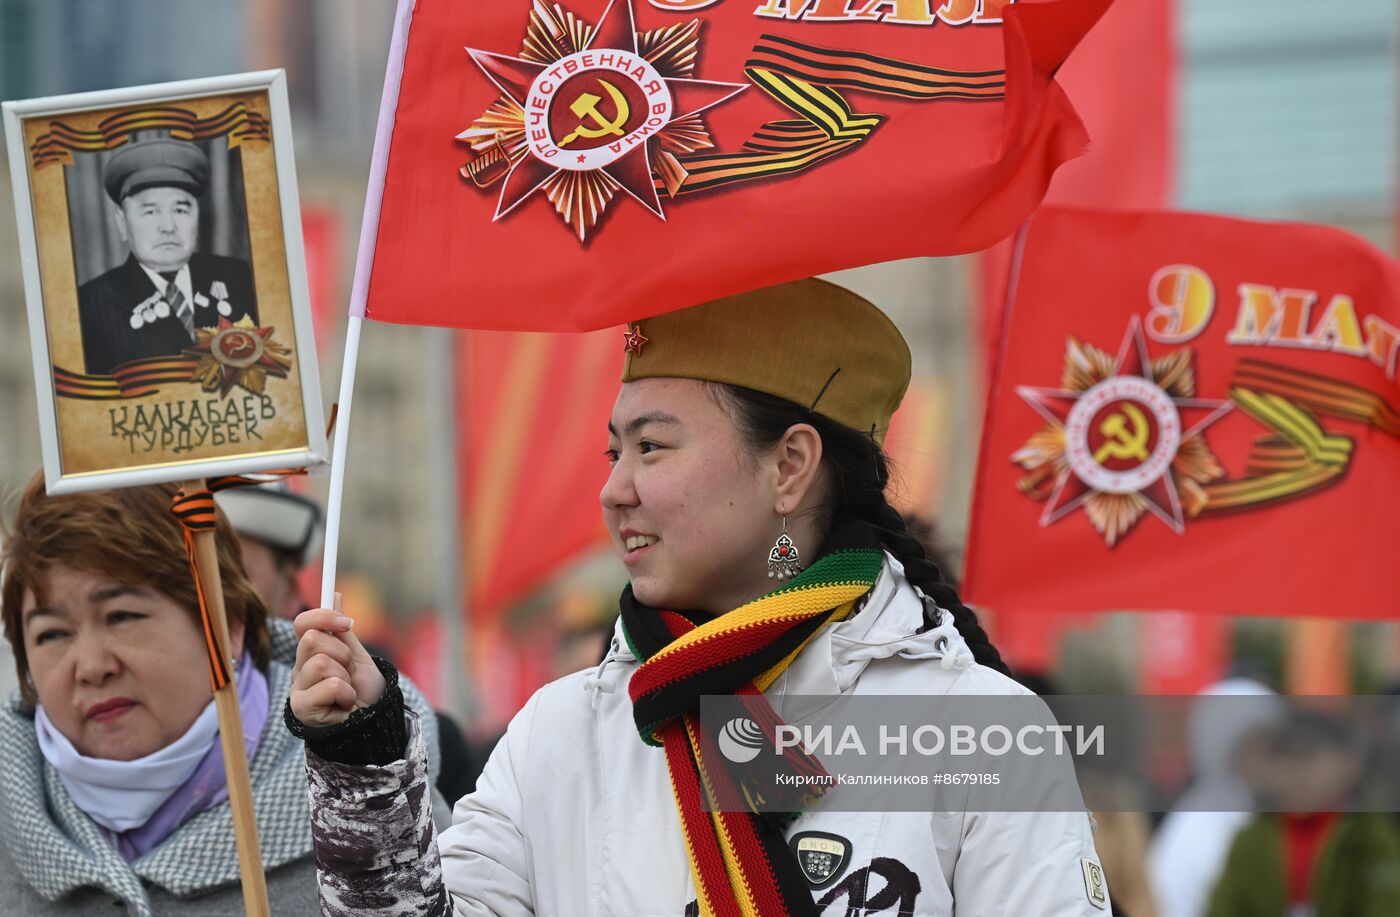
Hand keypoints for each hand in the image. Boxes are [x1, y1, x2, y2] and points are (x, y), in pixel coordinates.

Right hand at [289, 594, 386, 727]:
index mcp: (310, 653)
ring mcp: (297, 688)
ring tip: (347, 690)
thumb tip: (334, 595)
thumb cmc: (364, 691)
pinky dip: (345, 693)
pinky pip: (330, 685)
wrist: (372, 722)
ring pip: (321, 663)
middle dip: (341, 653)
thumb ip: (341, 630)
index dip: (323, 616)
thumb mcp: (357, 656)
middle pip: (311, 640)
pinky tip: (344, 704)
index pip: (303, 623)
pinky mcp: (301, 707)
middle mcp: (299, 669)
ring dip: (345, 676)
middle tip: (349, 670)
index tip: (348, 624)